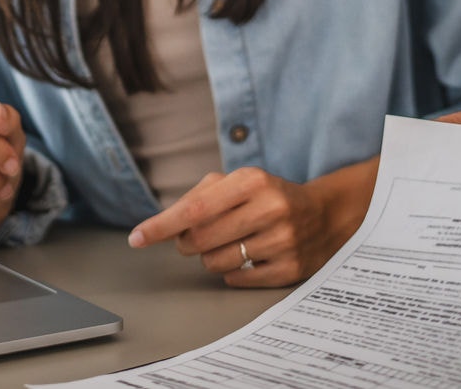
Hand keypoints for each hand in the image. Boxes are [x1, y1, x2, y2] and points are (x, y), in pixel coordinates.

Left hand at [126, 158, 374, 286]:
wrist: (324, 215)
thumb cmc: (267, 197)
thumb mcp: (238, 183)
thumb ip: (197, 198)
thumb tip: (159, 227)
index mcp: (253, 180)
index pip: (195, 208)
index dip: (162, 225)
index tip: (137, 238)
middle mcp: (270, 208)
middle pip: (200, 240)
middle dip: (188, 243)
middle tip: (197, 237)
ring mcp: (283, 240)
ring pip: (215, 263)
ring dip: (211, 257)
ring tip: (231, 243)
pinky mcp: (289, 268)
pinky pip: (237, 280)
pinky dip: (232, 272)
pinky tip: (249, 256)